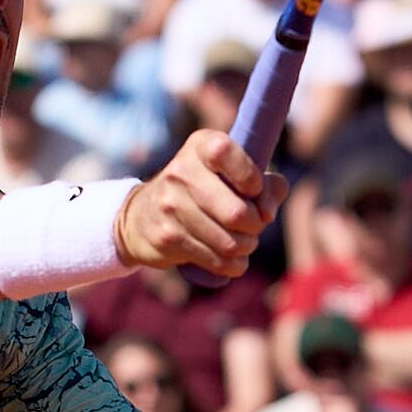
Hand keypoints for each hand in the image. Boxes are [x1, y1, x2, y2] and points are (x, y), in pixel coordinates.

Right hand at [122, 129, 283, 279]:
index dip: (249, 175)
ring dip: (246, 247)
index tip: (255, 190)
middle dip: (256, 226)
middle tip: (255, 226)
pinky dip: (232, 265)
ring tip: (244, 243)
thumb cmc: (200, 192)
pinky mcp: (167, 237)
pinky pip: (216, 260)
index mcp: (199, 147)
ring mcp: (170, 206)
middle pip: (236, 212)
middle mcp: (180, 172)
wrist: (140, 217)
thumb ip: (264, 184)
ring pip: (229, 242)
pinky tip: (231, 259)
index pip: (224, 152)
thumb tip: (270, 205)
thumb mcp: (227, 175)